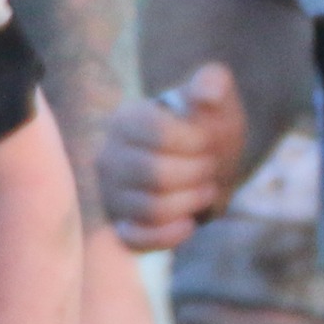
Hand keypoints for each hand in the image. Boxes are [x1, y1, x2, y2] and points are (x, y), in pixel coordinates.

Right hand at [99, 63, 244, 250]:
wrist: (202, 169)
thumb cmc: (205, 131)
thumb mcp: (215, 103)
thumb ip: (214, 83)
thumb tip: (209, 92)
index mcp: (125, 120)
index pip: (158, 133)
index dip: (196, 141)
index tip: (208, 140)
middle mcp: (109, 158)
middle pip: (156, 175)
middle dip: (197, 173)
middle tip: (210, 167)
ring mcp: (111, 196)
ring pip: (153, 209)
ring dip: (192, 201)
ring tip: (206, 189)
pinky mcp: (120, 227)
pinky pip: (139, 240)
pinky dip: (170, 235)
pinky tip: (190, 222)